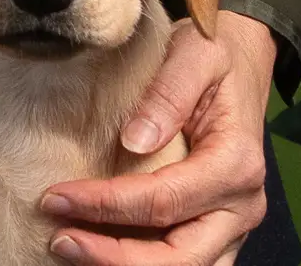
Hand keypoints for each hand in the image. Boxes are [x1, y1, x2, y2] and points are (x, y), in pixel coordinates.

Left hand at [41, 11, 276, 265]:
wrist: (244, 59)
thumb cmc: (216, 55)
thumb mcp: (196, 55)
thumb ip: (169, 93)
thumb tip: (134, 141)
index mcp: (237, 164)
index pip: (163, 200)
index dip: (106, 205)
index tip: (56, 197)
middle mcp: (242, 205)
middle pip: (178, 258)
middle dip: (112, 256)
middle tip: (59, 238)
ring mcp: (232, 224)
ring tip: (70, 247)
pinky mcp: (217, 229)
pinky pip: (182, 262)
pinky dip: (138, 261)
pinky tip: (97, 248)